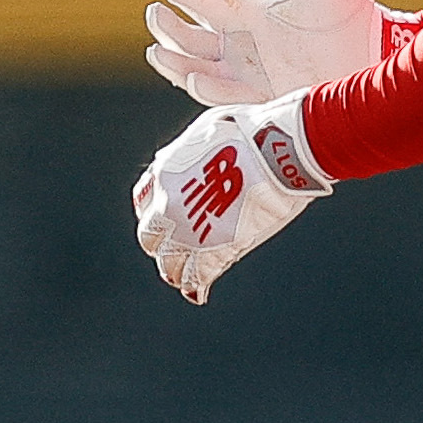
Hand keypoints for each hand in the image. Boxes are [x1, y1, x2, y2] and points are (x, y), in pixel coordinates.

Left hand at [130, 98, 328, 303]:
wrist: (278, 147)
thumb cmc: (253, 130)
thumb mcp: (208, 129)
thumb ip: (190, 152)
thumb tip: (181, 159)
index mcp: (164, 172)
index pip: (144, 202)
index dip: (156, 214)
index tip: (169, 221)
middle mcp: (167, 204)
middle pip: (151, 237)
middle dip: (164, 246)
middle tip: (178, 253)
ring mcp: (188, 230)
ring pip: (169, 263)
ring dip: (177, 271)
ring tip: (187, 279)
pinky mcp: (214, 249)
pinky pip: (196, 277)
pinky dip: (196, 286)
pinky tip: (199, 293)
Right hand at [144, 0, 411, 107]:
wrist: (376, 54)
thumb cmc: (345, 11)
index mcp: (250, 15)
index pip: (206, 4)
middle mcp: (245, 48)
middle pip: (192, 41)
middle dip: (169, 29)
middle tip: (155, 14)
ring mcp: (252, 77)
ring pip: (200, 72)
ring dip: (176, 64)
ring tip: (157, 52)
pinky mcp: (265, 101)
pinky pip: (228, 99)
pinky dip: (208, 89)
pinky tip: (195, 78)